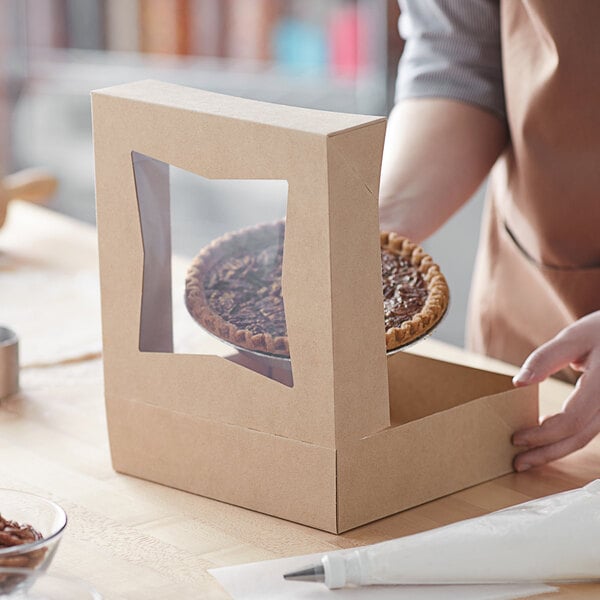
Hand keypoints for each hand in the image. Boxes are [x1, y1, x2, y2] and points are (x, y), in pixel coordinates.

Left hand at [511, 311, 599, 470]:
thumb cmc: (598, 331)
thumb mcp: (572, 338)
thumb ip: (544, 359)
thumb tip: (518, 383)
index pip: (571, 420)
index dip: (543, 434)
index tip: (516, 438)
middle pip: (579, 438)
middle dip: (547, 453)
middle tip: (517, 463)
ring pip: (585, 438)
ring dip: (556, 450)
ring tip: (528, 458)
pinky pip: (588, 431)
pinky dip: (566, 439)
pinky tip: (546, 441)